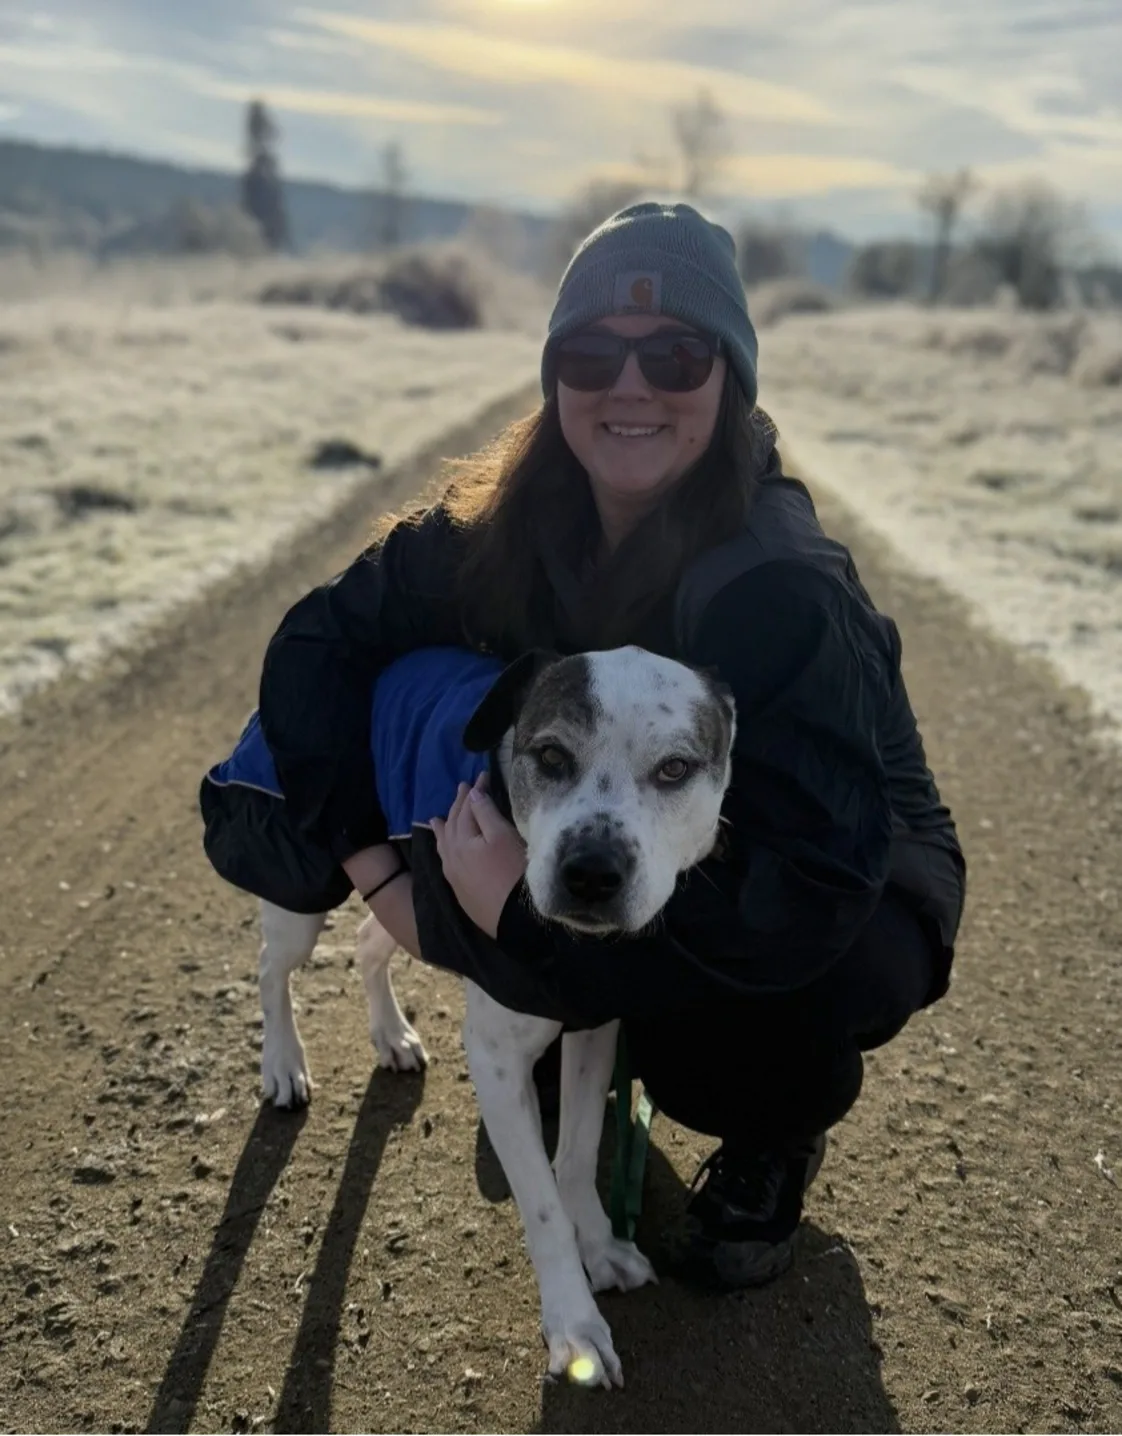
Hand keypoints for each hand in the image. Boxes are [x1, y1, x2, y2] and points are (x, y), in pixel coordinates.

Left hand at [431, 773, 525, 939]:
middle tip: (462, 788)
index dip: (476, 790)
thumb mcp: (503, 837)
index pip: (468, 808)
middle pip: (453, 824)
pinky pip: (446, 860)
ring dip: (444, 827)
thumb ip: (486, 814)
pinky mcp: (461, 890)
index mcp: (463, 840)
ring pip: (445, 844)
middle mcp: (453, 856)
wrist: (514, 920)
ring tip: (437, 818)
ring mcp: (454, 875)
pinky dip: (443, 848)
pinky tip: (445, 850)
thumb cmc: (513, 873)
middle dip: (458, 805)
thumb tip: (473, 794)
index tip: (483, 775)